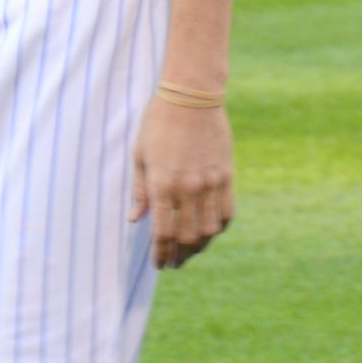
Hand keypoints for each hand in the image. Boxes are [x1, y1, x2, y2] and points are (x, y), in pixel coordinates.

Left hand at [130, 95, 233, 269]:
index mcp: (162, 185)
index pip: (163, 233)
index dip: (161, 254)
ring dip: (200, 247)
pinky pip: (226, 212)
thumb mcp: (140, 156)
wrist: (191, 98)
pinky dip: (218, 228)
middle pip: (188, 237)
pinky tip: (209, 231)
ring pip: (209, 230)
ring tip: (191, 252)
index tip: (159, 264)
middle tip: (174, 263)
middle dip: (180, 256)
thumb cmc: (157, 124)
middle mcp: (187, 188)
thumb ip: (139, 191)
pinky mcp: (226, 176)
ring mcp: (210, 183)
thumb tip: (135, 219)